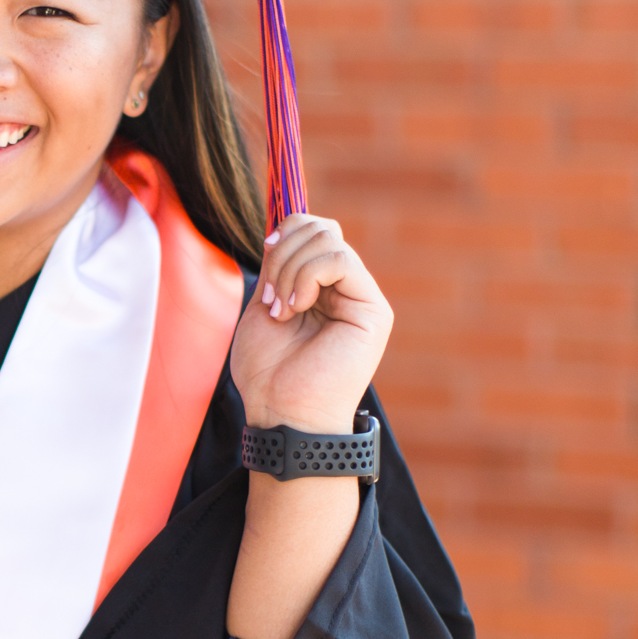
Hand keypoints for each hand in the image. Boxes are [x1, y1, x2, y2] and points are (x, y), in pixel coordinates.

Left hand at [231, 213, 393, 433]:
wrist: (281, 414)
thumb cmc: (268, 373)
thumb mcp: (266, 303)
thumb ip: (278, 265)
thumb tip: (283, 224)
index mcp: (322, 287)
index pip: (313, 230)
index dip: (285, 232)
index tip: (264, 254)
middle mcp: (347, 289)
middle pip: (321, 228)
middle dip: (282, 254)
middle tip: (270, 299)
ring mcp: (362, 298)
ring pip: (328, 239)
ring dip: (290, 270)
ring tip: (280, 310)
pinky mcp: (374, 310)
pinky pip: (340, 259)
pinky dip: (307, 276)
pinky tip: (296, 308)